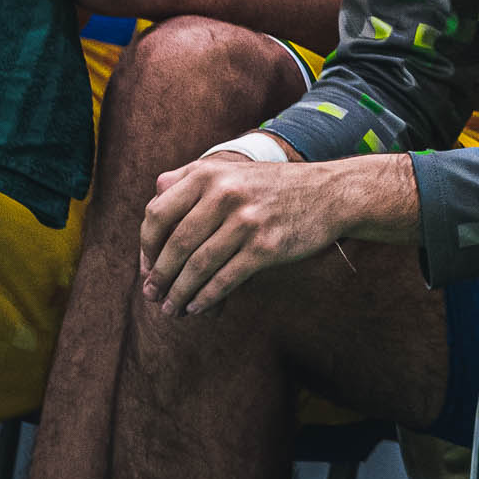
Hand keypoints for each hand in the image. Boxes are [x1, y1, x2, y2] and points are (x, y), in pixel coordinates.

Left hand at [138, 154, 360, 315]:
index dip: (146, 246)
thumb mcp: (234, 170)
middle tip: (152, 295)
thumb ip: (192, 177)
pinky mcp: (266, 247)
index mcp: (209, 174)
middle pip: (175, 245)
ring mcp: (246, 221)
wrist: (332, 194)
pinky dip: (206, 298)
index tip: (148, 266)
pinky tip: (198, 307)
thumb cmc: (277, 186)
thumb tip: (152, 197)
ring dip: (179, 293)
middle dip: (159, 277)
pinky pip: (225, 279)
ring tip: (171, 308)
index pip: (157, 214)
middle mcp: (225, 194)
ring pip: (197, 266)